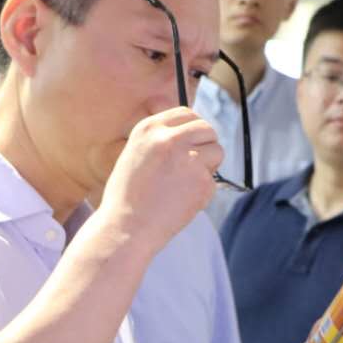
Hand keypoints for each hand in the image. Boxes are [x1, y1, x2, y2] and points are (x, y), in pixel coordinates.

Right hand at [98, 108, 223, 248]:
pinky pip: (213, 181)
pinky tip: (181, 202)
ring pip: (217, 151)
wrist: (126, 228)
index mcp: (149, 128)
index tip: (193, 141)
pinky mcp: (201, 181)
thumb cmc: (127, 196)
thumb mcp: (134, 154)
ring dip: (208, 166)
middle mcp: (170, 138)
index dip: (193, 128)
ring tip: (185, 185)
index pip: (186, 113)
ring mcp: (188, 159)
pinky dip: (202, 192)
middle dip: (206, 144)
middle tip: (196, 164)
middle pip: (207, 129)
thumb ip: (159, 140)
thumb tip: (191, 131)